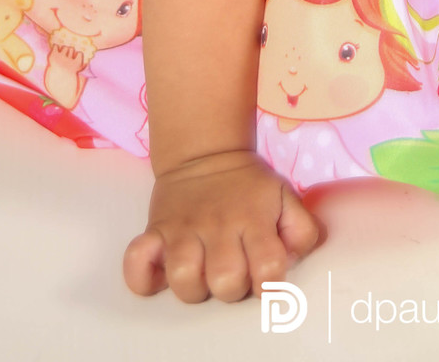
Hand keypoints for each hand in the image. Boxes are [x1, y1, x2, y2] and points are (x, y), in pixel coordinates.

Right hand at [123, 149, 323, 302]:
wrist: (207, 151)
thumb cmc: (248, 186)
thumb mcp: (284, 196)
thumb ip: (301, 228)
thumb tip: (294, 257)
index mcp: (254, 219)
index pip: (268, 267)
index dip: (270, 283)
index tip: (265, 277)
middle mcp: (219, 225)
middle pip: (225, 280)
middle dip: (231, 288)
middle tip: (232, 272)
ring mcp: (184, 228)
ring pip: (183, 277)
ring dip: (192, 287)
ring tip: (200, 274)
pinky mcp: (155, 229)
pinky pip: (137, 260)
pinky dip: (142, 276)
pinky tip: (160, 272)